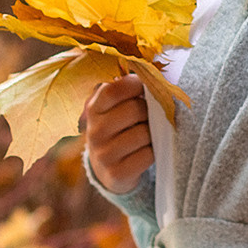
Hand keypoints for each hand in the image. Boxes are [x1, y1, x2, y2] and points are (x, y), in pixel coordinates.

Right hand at [83, 74, 152, 194]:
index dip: (135, 85)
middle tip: (148, 117)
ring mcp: (103, 155)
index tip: (145, 88)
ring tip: (146, 135)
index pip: (112, 90)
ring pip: (143, 133)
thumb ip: (126, 91)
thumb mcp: (115, 109)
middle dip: (148, 111)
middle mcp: (94, 132)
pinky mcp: (116, 174)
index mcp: (94, 109)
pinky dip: (154, 152)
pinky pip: (148, 155)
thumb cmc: (120, 130)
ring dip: (152, 133)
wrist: (109, 170)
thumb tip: (151, 73)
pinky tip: (145, 152)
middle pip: (134, 110)